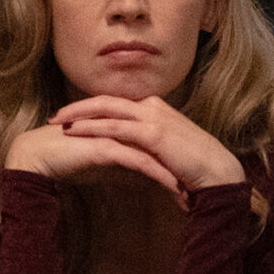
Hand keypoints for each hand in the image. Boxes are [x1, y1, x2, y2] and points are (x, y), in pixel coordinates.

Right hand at [5, 116, 189, 200]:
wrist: (35, 158)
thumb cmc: (64, 160)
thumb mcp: (101, 166)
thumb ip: (122, 166)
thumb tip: (142, 177)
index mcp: (120, 125)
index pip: (154, 140)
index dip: (173, 158)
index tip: (189, 176)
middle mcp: (120, 125)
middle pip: (160, 144)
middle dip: (179, 164)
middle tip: (199, 183)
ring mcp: (114, 133)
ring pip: (154, 152)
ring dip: (174, 171)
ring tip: (192, 190)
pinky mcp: (106, 146)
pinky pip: (139, 161)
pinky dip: (158, 175)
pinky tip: (173, 188)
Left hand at [49, 96, 246, 192]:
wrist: (218, 172)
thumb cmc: (194, 166)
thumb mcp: (165, 150)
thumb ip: (145, 145)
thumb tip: (126, 151)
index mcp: (155, 108)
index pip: (116, 104)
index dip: (92, 109)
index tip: (71, 116)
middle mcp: (152, 106)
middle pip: (106, 101)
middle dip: (78, 107)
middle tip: (55, 116)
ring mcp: (152, 117)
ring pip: (106, 110)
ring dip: (79, 115)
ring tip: (57, 122)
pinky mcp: (152, 133)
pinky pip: (115, 127)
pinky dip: (92, 128)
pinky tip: (74, 132)